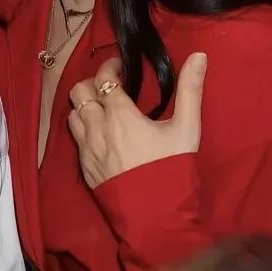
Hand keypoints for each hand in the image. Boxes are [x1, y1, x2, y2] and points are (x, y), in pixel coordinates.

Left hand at [68, 54, 206, 189]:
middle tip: (108, 86)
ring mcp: (87, 149)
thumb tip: (199, 56)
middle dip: (91, 83)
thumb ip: (190, 89)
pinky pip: (75, 139)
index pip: (103, 78)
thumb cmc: (172, 168)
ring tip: (102, 109)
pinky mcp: (85, 167)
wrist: (155, 215)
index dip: (110, 67)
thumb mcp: (187, 128)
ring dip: (84, 106)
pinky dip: (83, 129)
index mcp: (120, 114)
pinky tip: (100, 134)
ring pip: (72, 114)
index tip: (120, 67)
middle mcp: (97, 128)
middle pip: (79, 92)